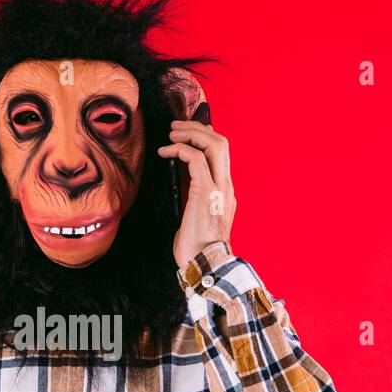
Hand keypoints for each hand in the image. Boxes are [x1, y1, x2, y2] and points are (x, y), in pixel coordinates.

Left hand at [158, 119, 236, 269]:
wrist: (205, 264)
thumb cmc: (197, 248)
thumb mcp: (197, 218)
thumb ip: (195, 200)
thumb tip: (183, 188)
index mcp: (226, 193)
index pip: (222, 154)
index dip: (207, 137)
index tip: (190, 131)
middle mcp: (226, 186)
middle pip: (221, 143)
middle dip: (198, 128)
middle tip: (176, 126)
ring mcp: (219, 188)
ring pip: (213, 144)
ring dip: (190, 133)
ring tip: (171, 133)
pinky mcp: (206, 191)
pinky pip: (196, 158)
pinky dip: (180, 149)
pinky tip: (165, 151)